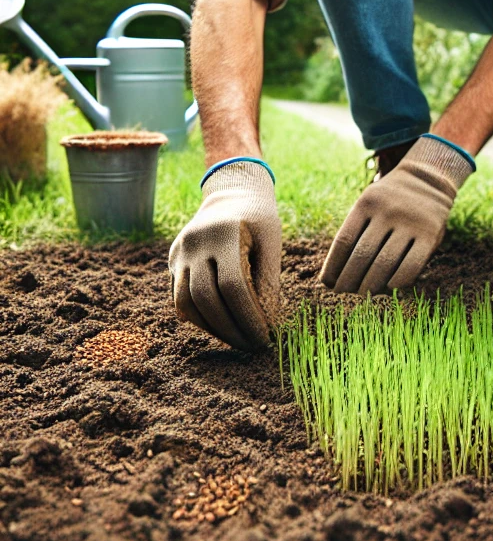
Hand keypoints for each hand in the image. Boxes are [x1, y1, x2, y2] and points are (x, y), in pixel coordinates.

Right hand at [168, 160, 282, 350]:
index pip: (234, 286)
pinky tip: (221, 328)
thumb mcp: (272, 241)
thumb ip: (268, 279)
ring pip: (186, 302)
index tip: (266, 337)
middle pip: (207, 298)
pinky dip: (199, 318)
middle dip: (231, 329)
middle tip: (253, 347)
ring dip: (211, 328)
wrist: (231, 193)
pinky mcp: (173, 260)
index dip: (249, 316)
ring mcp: (180, 252)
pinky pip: (179, 297)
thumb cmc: (260, 219)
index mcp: (225, 234)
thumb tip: (268, 323)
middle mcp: (196, 243)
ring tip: (237, 341)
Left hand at [319, 135, 473, 294]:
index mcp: (366, 203)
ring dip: (370, 285)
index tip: (329, 284)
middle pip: (361, 255)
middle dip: (349, 280)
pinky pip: (410, 265)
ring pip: (384, 263)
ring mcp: (410, 223)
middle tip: (345, 292)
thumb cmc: (389, 201)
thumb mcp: (369, 204)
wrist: (427, 179)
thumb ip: (355, 231)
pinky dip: (397, 281)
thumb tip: (333, 275)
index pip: (343, 241)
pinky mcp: (430, 235)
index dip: (333, 267)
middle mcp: (388, 211)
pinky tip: (389, 286)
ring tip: (364, 293)